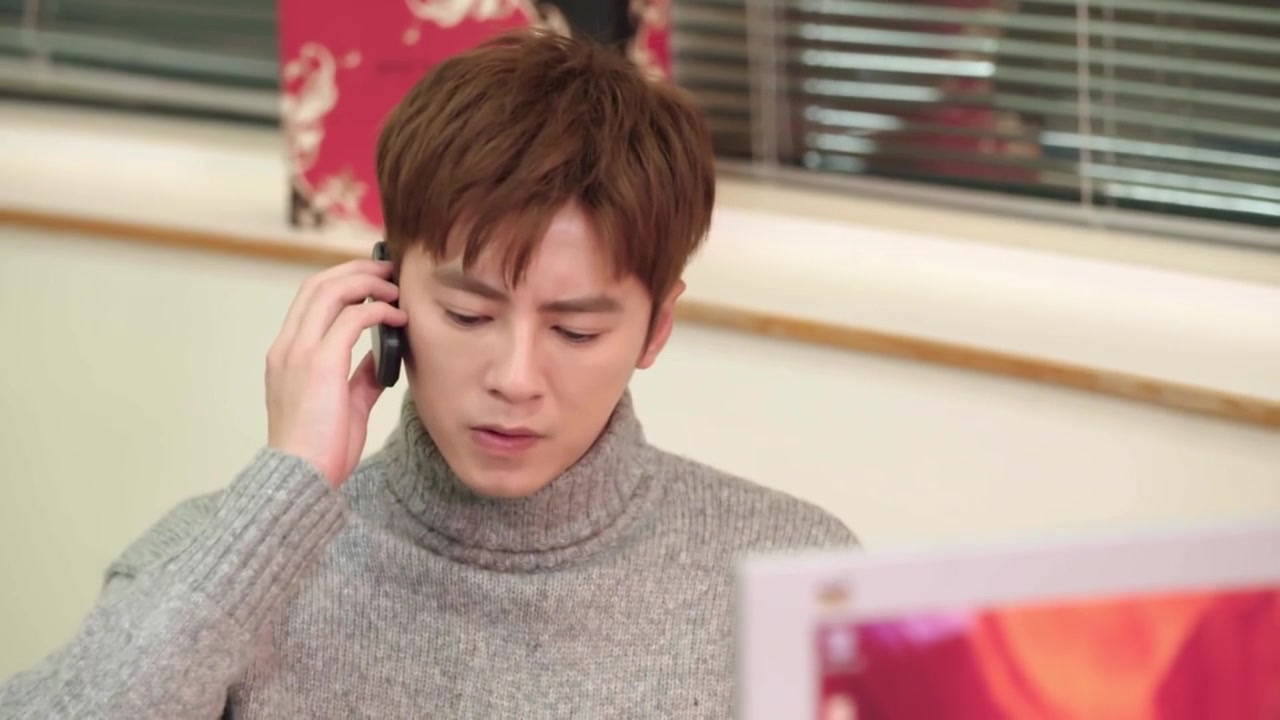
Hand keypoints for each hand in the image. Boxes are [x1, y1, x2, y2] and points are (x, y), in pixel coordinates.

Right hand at [265, 258, 407, 487]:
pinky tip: (398, 318)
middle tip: (388, 269)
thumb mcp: (344, 405)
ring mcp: (300, 353)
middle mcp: (288, 348)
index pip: (309, 299)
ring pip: (330, 291)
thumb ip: (359, 375)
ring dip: (367, 283)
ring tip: (395, 288)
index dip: (341, 280)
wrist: (302, 479)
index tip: (372, 280)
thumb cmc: (321, 451)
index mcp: (287, 355)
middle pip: (318, 284)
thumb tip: (382, 354)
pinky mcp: (320, 364)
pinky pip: (352, 319)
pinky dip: (378, 311)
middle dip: (355, 270)